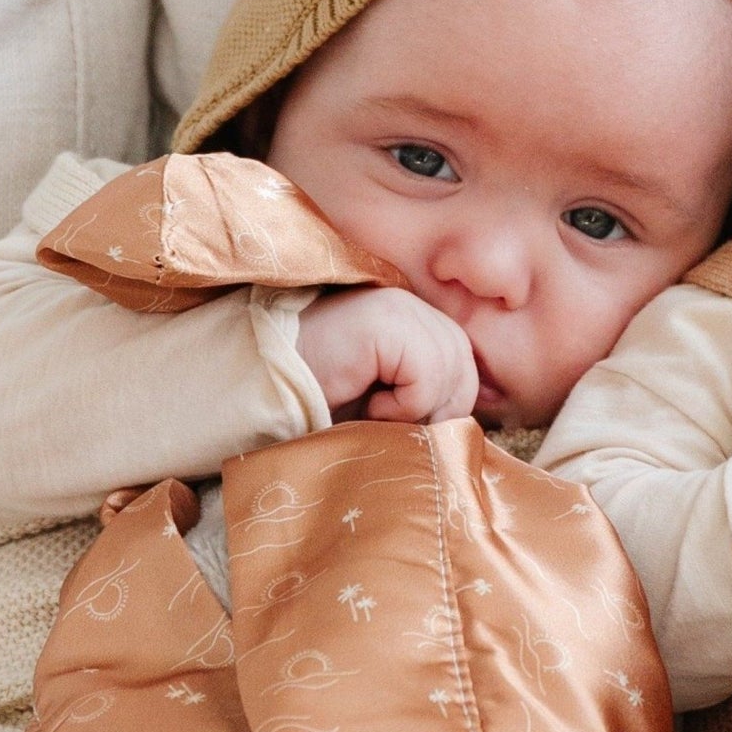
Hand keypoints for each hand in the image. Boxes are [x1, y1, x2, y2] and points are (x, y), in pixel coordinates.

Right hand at [295, 287, 477, 423]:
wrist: (263, 385)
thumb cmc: (321, 398)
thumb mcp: (387, 397)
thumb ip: (429, 395)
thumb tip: (468, 423)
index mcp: (416, 319)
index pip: (465, 366)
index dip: (448, 405)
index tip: (410, 425)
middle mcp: (412, 306)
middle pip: (464, 371)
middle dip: (438, 412)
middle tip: (392, 425)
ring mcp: (400, 309)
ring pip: (450, 377)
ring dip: (415, 412)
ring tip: (374, 413)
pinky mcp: (386, 323)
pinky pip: (427, 379)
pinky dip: (402, 407)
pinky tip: (368, 403)